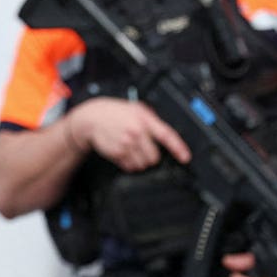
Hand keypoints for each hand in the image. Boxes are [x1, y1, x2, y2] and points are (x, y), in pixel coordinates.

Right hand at [66, 97, 190, 171]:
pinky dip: (128, 164)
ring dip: (139, 162)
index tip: (185, 158)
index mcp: (144, 119)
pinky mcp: (117, 153)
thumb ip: (151, 120)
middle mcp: (137, 132)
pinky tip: (123, 153)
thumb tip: (165, 135)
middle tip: (142, 149)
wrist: (91, 118)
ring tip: (131, 150)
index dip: (178, 148)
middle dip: (150, 156)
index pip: (166, 135)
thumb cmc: (114, 112)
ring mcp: (126, 144)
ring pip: (142, 164)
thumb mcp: (135, 109)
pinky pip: (129, 167)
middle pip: (154, 157)